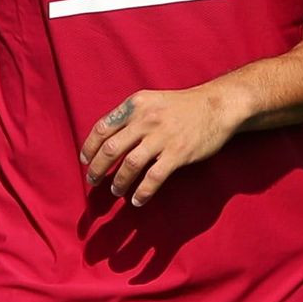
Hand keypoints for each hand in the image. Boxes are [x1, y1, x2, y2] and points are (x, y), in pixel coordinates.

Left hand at [81, 84, 248, 206]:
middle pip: (111, 148)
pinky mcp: (178, 153)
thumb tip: (107, 138)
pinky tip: (137, 200)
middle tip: (92, 181)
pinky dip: (142, 192)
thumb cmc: (182, 106)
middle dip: (97, 168)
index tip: (85, 160)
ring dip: (118, 181)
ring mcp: (162, 137)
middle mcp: (146, 119)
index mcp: (135, 105)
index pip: (102, 127)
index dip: (90, 147)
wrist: (217, 106)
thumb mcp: (152, 101)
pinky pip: (153, 178)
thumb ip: (131, 116)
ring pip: (129, 165)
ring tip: (115, 190)